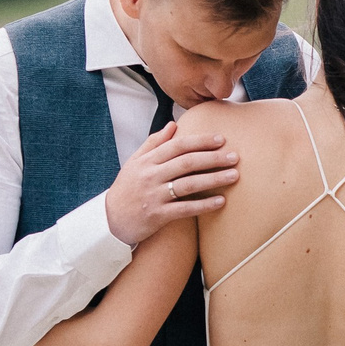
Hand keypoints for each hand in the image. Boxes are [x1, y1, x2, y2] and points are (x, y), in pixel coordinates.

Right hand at [104, 122, 239, 245]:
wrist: (110, 220)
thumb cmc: (127, 189)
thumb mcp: (135, 162)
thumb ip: (154, 143)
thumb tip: (173, 125)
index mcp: (147, 161)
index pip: (177, 146)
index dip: (200, 141)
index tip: (221, 139)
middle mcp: (151, 176)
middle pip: (186, 163)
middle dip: (213, 158)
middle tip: (235, 156)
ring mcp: (154, 196)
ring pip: (189, 184)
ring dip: (214, 179)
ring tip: (234, 175)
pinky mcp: (158, 215)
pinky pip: (185, 209)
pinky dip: (204, 205)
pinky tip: (221, 201)